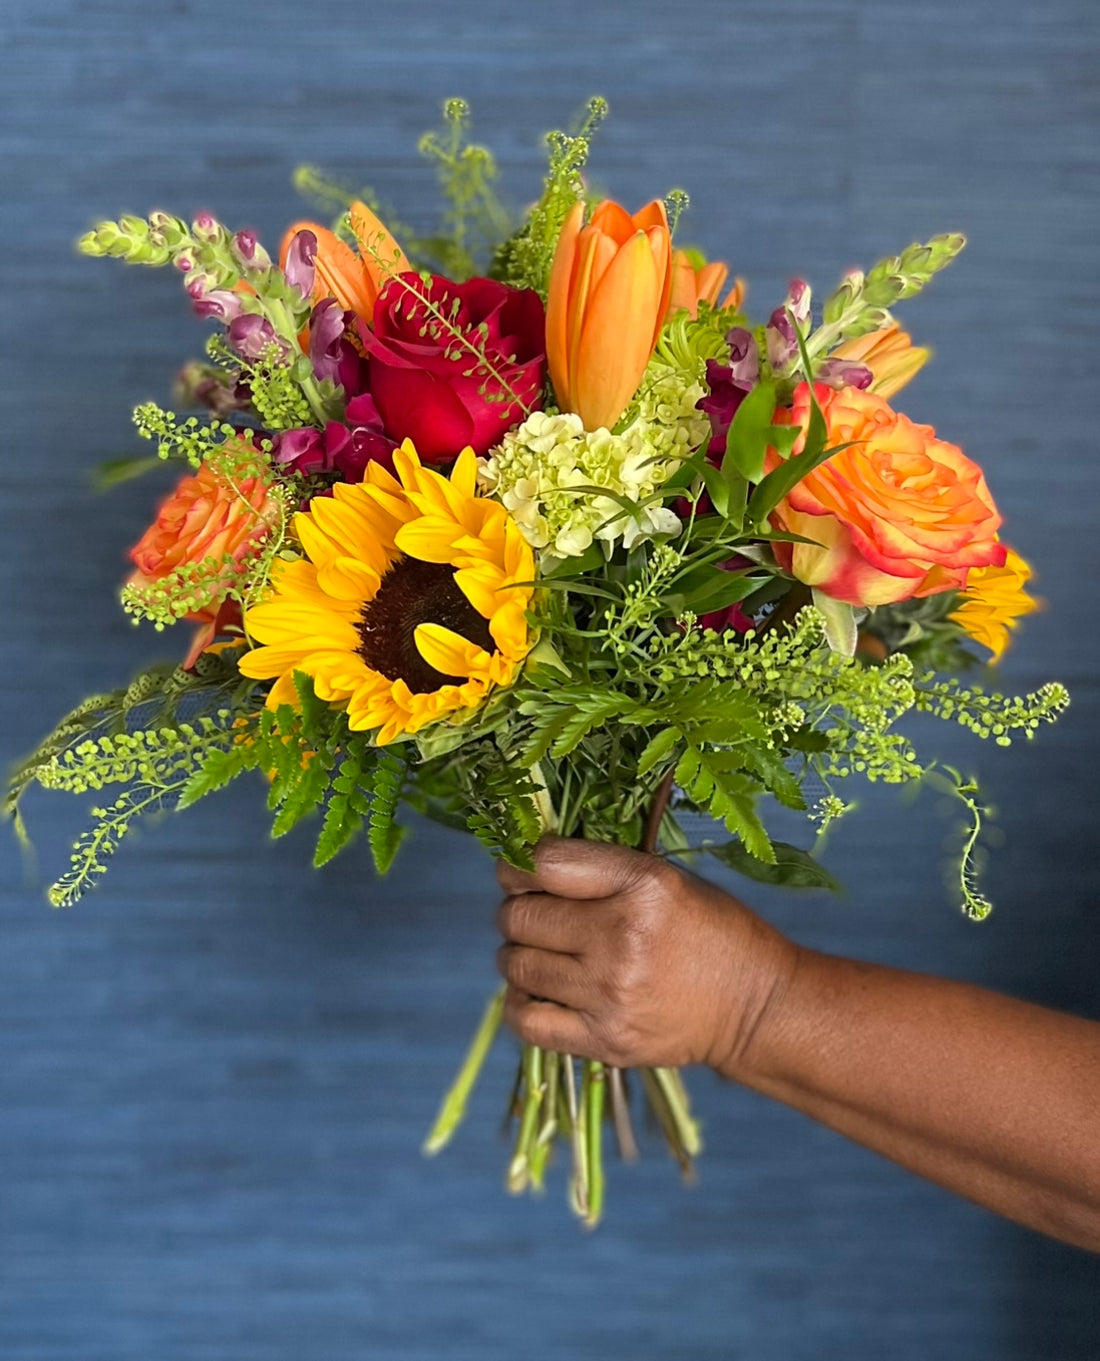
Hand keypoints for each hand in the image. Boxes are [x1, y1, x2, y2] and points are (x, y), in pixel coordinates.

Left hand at [495, 836, 796, 1071]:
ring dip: (518, 953)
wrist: (755, 1005)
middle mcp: (622, 939)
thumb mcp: (665, 877)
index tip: (519, 869)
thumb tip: (524, 863)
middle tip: (533, 913)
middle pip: (520, 917)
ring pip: (516, 966)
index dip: (517, 863)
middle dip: (515, 910)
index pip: (543, 864)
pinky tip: (538, 991)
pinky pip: (527, 1022)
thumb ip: (599, 868)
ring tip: (541, 952)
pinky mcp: (606, 1041)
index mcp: (642, 886)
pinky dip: (521, 1002)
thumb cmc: (709, 929)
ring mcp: (611, 995)